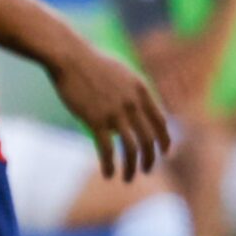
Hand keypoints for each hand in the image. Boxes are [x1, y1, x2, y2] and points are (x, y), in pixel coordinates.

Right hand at [47, 39, 170, 180]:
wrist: (69, 56)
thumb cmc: (92, 62)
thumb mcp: (121, 72)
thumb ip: (132, 92)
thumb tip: (135, 109)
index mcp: (142, 90)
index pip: (160, 121)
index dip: (164, 140)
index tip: (165, 153)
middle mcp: (133, 103)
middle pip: (149, 139)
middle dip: (150, 159)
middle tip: (147, 170)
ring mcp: (116, 112)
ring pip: (132, 148)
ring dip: (132, 167)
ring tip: (129, 178)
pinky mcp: (96, 120)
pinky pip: (108, 149)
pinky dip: (110, 165)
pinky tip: (108, 174)